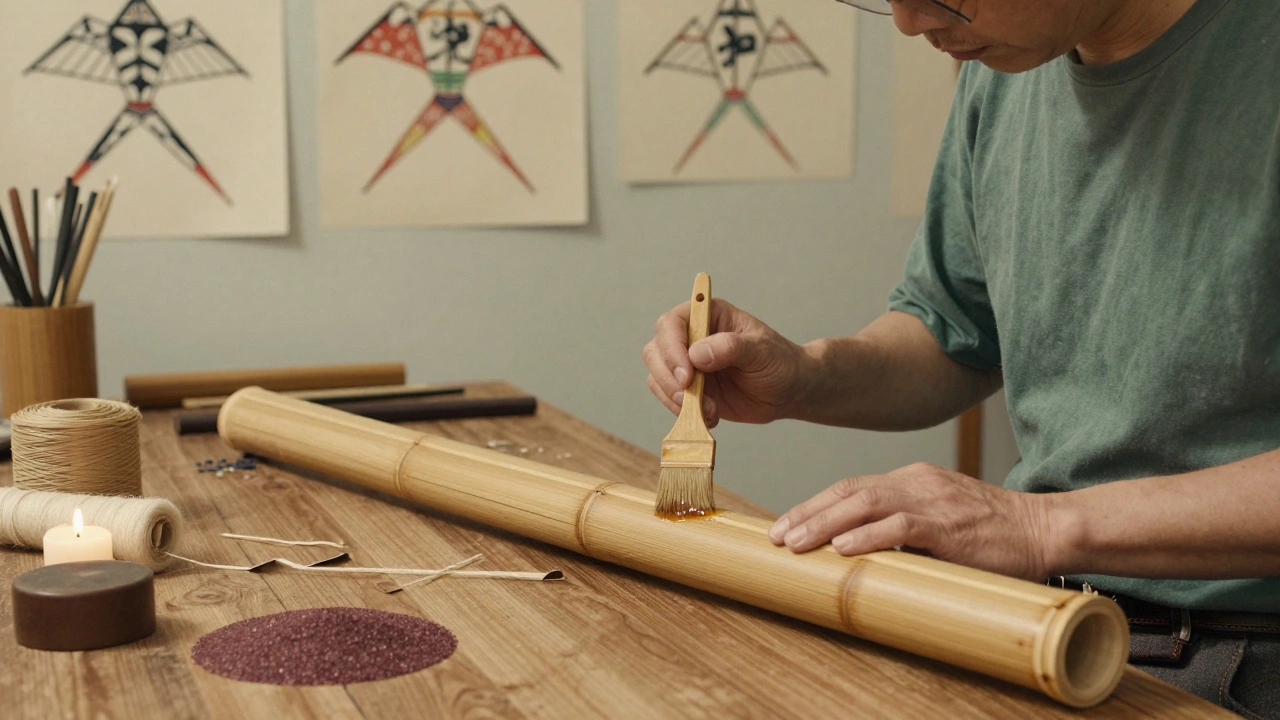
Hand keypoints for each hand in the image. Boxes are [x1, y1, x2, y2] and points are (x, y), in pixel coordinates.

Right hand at [642, 298, 810, 426]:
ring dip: (675, 397)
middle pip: (656, 350)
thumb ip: (731, 347)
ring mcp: (687, 364)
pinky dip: (682, 411)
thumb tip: (697, 355)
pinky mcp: (688, 389)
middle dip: (667, 376)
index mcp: (709, 315)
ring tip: (708, 409)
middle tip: (688, 395)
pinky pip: (668, 398)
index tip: (687, 374)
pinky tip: (709, 415)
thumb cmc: (780, 362)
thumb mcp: (762, 351)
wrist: (789, 391)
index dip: (672, 348)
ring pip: (657, 376)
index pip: (672, 323)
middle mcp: (692, 337)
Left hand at [767, 463, 1055, 580]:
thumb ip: (905, 529)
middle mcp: (917, 483)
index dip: (815, 505)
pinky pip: (901, 527)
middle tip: (776, 536)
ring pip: (865, 505)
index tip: (787, 525)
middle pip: (848, 492)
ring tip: (795, 542)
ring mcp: (933, 501)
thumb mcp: (942, 523)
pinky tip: (842, 547)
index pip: (852, 488)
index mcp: (913, 480)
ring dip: (825, 525)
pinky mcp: (950, 525)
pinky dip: (868, 536)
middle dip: (808, 514)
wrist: (1047, 528)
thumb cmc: (995, 534)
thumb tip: (861, 555)